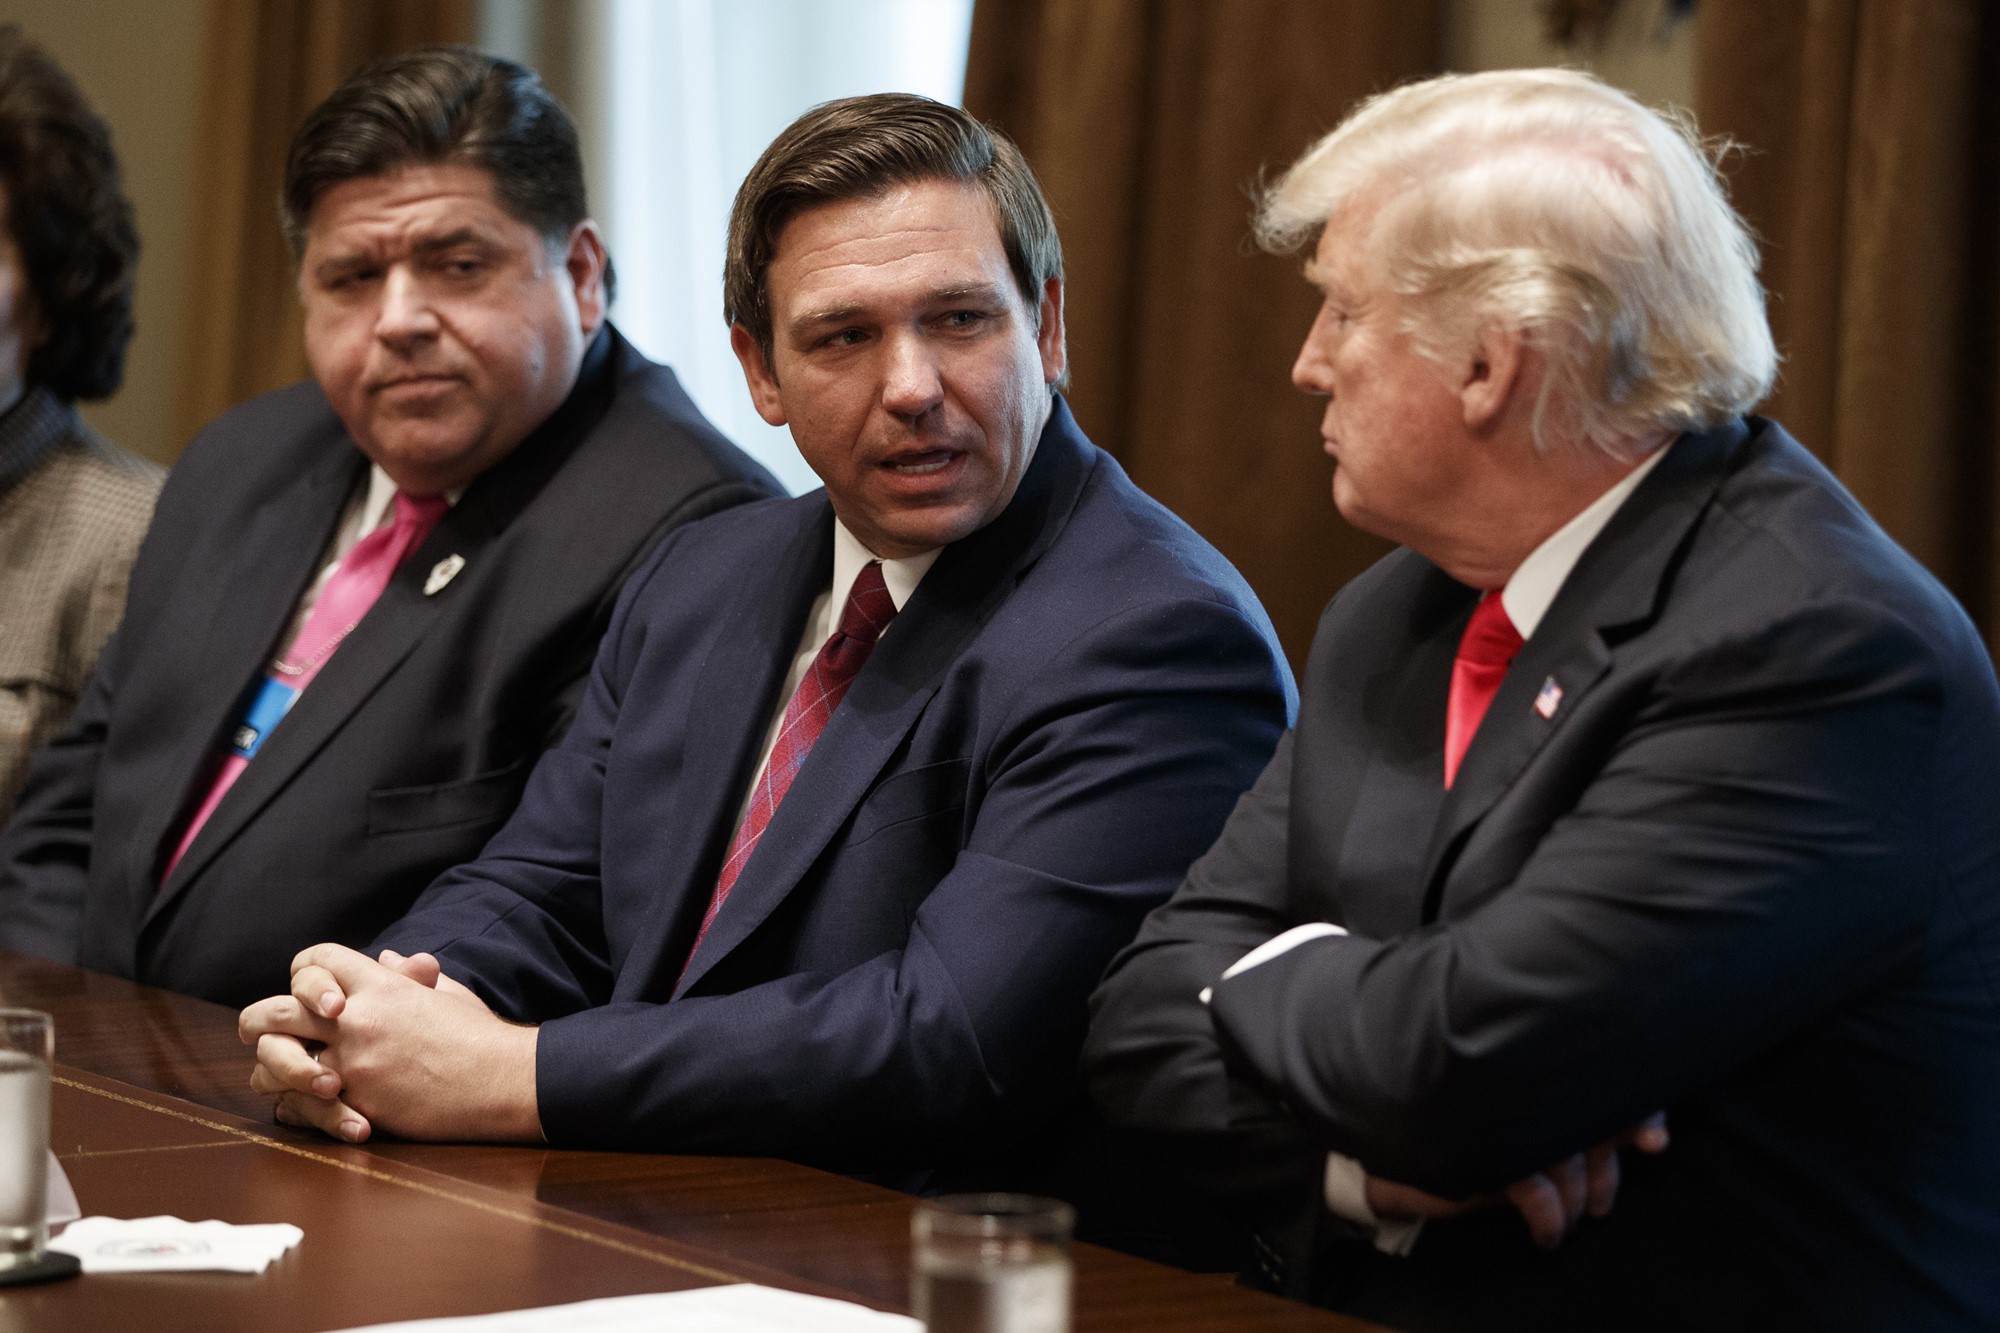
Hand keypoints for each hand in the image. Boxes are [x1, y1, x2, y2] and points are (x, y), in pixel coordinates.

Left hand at [239, 944, 540, 1143]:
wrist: (501, 1080)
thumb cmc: (480, 1037)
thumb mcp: (448, 993)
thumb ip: (409, 976)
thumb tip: (388, 957)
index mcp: (380, 985)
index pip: (316, 960)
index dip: (304, 974)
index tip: (305, 992)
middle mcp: (357, 1017)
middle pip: (276, 1010)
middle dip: (258, 1022)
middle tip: (257, 1032)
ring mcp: (353, 1060)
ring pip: (275, 1060)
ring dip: (270, 1070)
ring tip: (275, 1078)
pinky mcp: (357, 1100)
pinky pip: (298, 1105)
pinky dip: (293, 1109)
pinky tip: (300, 1107)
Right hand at [1364, 1112, 1668, 1247]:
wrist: (1392, 1155)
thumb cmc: (1456, 1132)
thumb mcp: (1515, 1127)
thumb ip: (1559, 1120)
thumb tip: (1628, 1138)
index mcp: (1539, 1080)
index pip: (1596, 1087)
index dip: (1633, 1113)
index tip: (1656, 1142)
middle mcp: (1529, 1094)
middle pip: (1590, 1126)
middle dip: (1606, 1170)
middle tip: (1602, 1206)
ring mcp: (1507, 1120)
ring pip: (1569, 1163)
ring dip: (1578, 1200)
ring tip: (1574, 1219)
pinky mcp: (1487, 1151)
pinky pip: (1536, 1191)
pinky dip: (1549, 1218)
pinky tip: (1548, 1234)